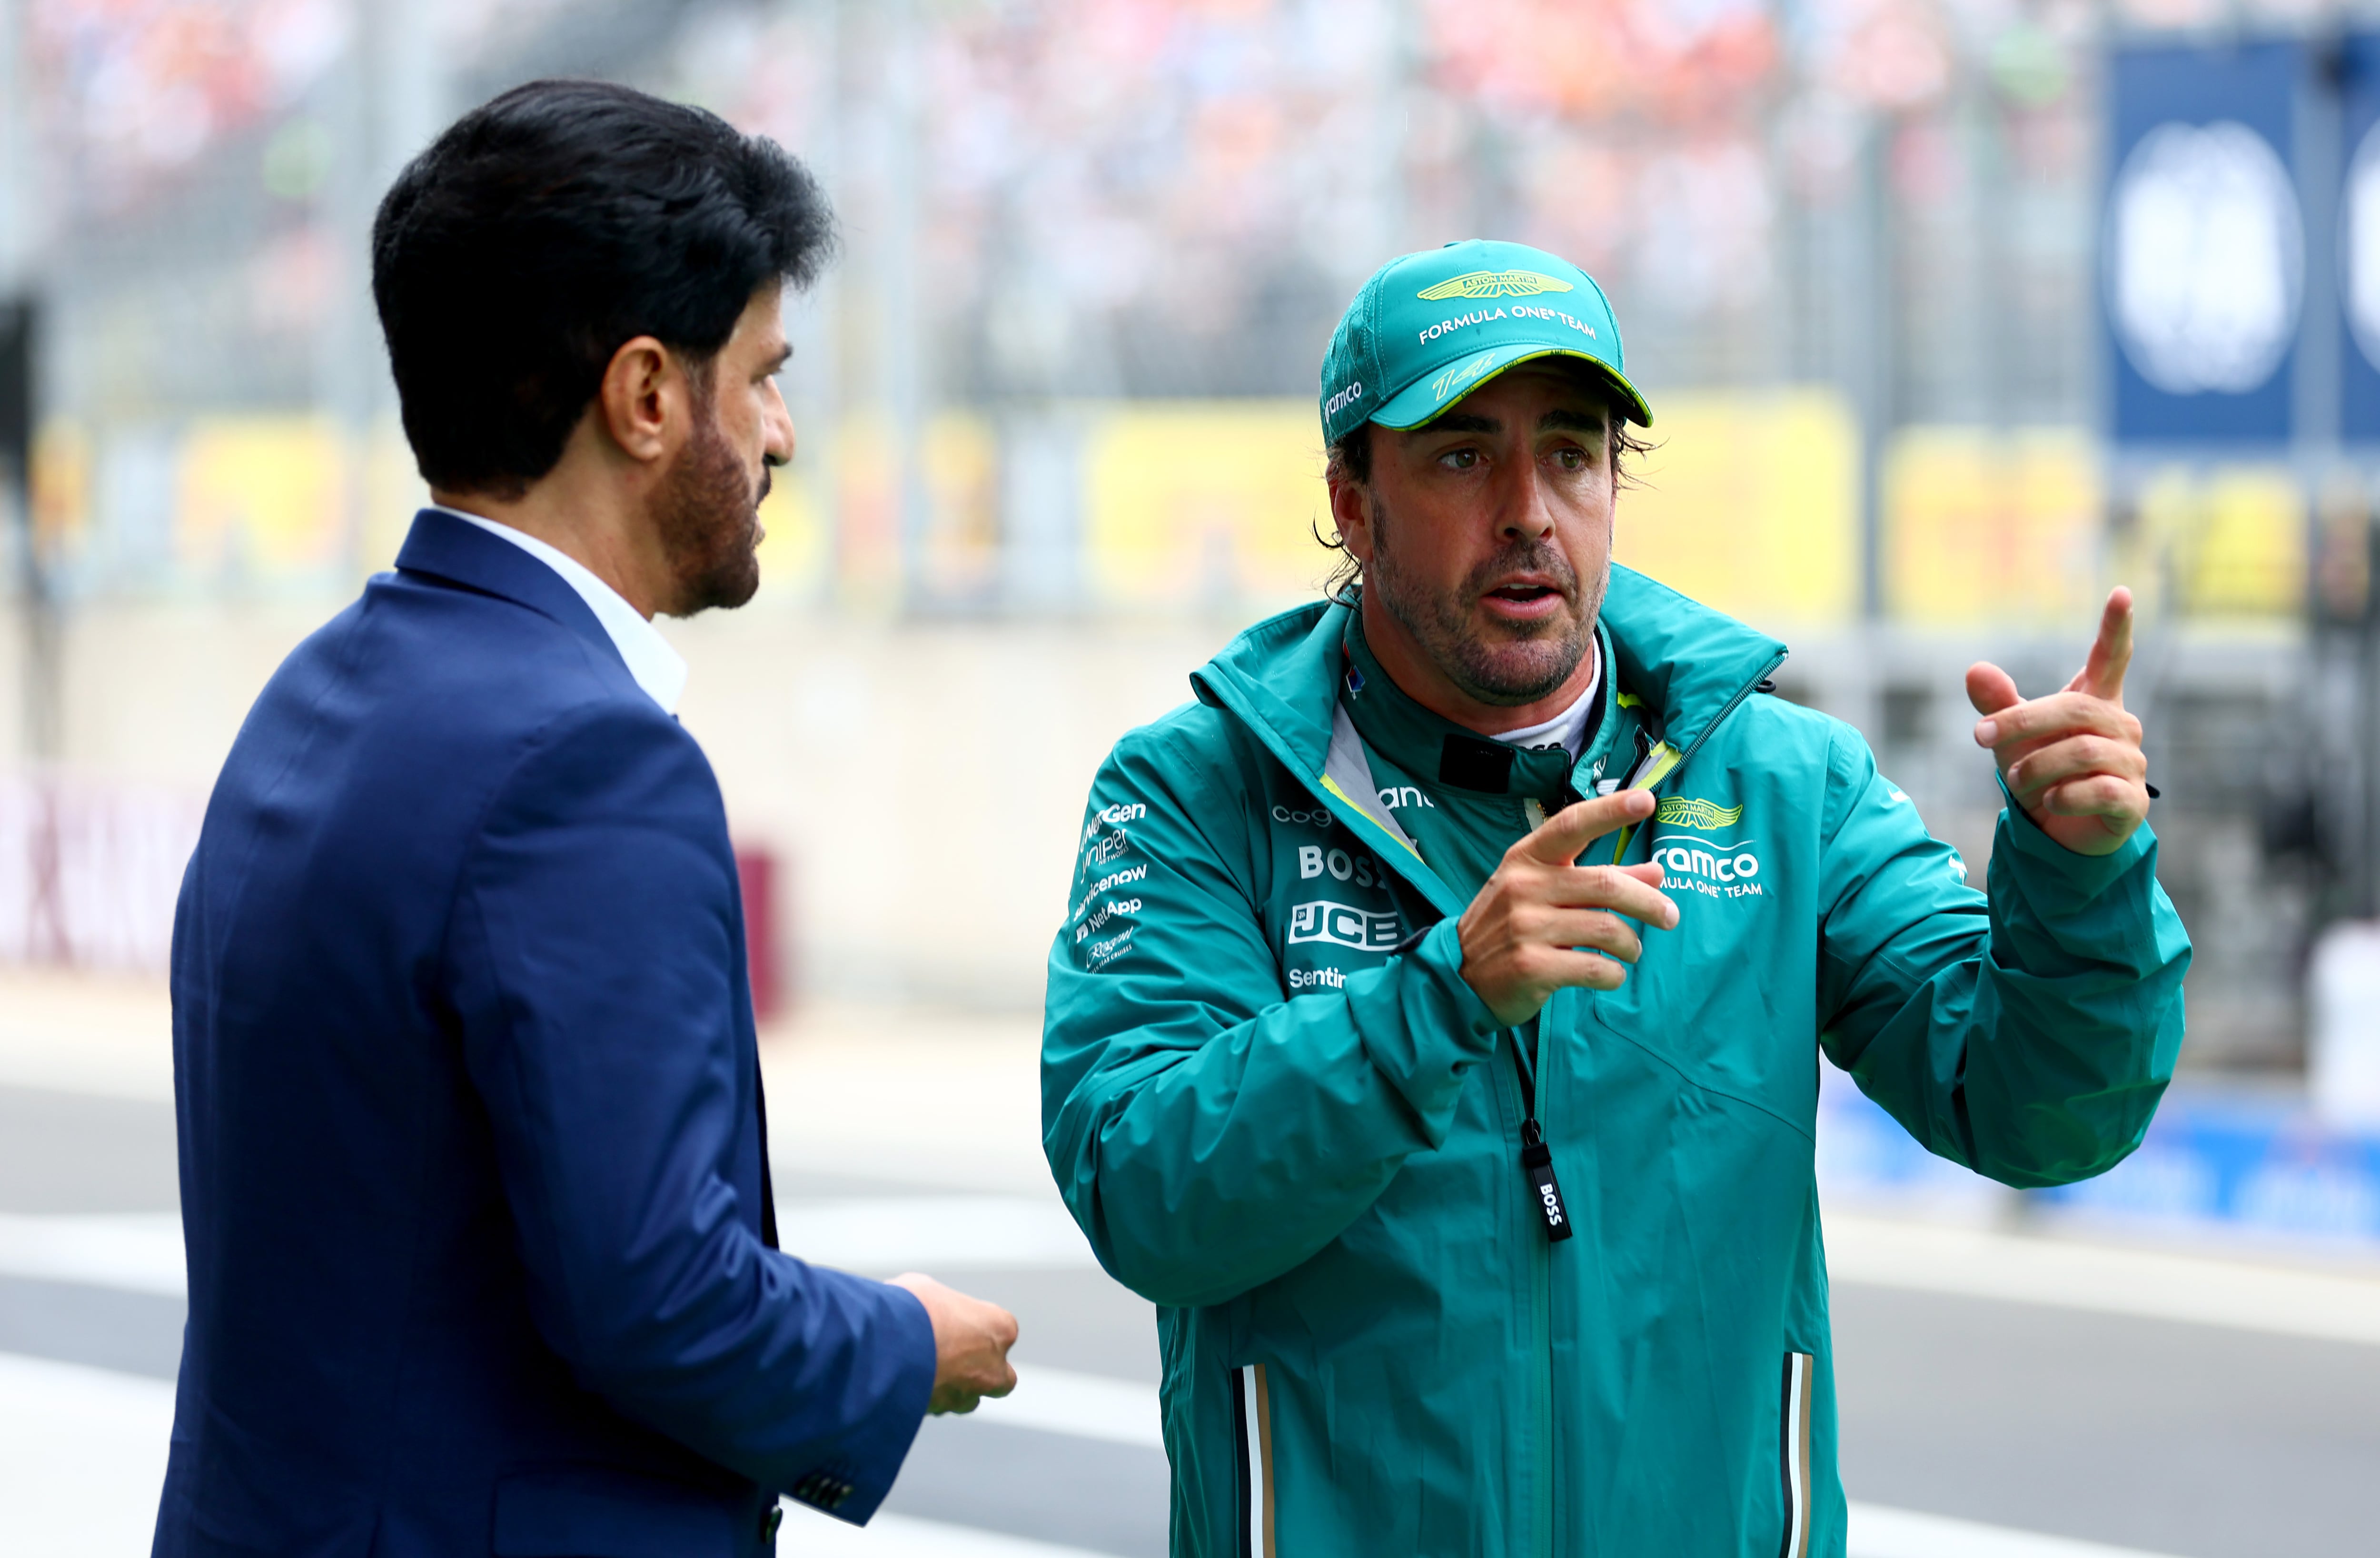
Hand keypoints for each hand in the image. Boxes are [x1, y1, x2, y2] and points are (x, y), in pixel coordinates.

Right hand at [886, 1273, 1018, 1414]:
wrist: (885, 1345)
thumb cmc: (912, 1308)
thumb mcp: (927, 1289)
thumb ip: (938, 1305)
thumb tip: (921, 1307)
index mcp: (1000, 1327)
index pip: (1001, 1328)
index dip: (974, 1326)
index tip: (952, 1322)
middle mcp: (994, 1366)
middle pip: (1000, 1375)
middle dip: (981, 1371)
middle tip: (953, 1357)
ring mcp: (968, 1393)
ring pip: (968, 1398)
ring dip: (953, 1389)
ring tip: (923, 1370)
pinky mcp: (941, 1411)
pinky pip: (938, 1407)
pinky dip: (927, 1399)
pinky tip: (906, 1381)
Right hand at [1456, 789, 1677, 1027]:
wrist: (1459, 975)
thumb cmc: (1512, 926)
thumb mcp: (1545, 893)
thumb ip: (1600, 880)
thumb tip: (1658, 872)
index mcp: (1526, 860)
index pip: (1572, 825)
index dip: (1610, 811)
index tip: (1646, 800)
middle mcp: (1524, 887)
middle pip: (1606, 884)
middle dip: (1648, 903)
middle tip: (1670, 917)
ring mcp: (1525, 927)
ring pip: (1607, 929)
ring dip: (1632, 944)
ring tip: (1632, 951)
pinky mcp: (1531, 967)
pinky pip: (1595, 968)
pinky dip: (1614, 974)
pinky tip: (1611, 974)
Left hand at [1966, 586, 2150, 857]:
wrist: (2055, 831)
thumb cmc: (2038, 773)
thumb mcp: (2011, 738)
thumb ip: (1999, 705)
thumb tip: (1974, 669)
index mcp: (2095, 702)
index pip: (2111, 657)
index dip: (2116, 626)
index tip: (2121, 592)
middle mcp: (2120, 726)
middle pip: (2075, 709)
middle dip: (2022, 722)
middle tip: (1981, 737)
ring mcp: (2131, 764)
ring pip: (2082, 751)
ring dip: (2036, 767)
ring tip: (2015, 782)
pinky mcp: (2132, 802)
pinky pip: (2099, 790)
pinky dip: (2064, 796)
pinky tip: (2050, 802)